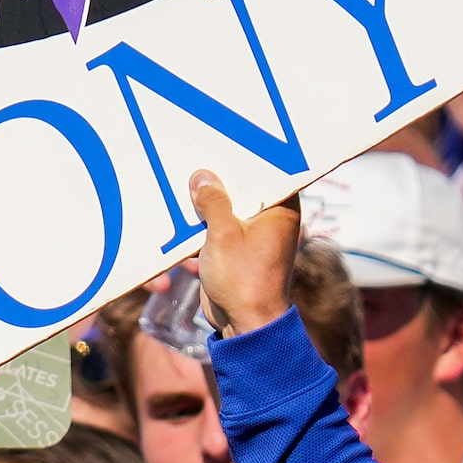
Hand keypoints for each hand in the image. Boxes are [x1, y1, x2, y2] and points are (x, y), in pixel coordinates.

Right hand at [193, 169, 298, 339]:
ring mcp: (253, 236)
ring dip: (207, 204)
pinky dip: (202, 225)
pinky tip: (181, 212)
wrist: (245, 325)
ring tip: (184, 180)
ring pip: (227, 209)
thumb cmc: (244, 279)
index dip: (247, 156)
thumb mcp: (223, 234)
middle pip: (243, 190)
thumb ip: (213, 202)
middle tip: (197, 155)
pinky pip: (217, 229)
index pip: (268, 172)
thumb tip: (202, 177)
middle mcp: (272, 220)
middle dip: (219, 180)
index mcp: (281, 210)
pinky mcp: (236, 252)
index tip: (225, 137)